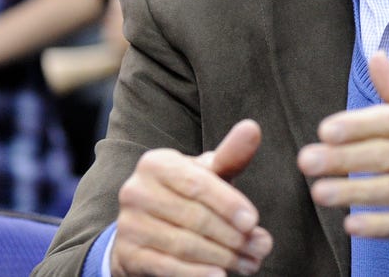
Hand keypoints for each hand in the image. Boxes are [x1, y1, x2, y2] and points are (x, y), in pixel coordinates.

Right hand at [111, 120, 272, 276]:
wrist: (147, 228)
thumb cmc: (188, 194)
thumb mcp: (208, 173)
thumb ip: (231, 155)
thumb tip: (252, 128)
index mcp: (156, 163)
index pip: (198, 184)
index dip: (229, 204)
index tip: (254, 222)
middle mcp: (135, 191)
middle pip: (194, 218)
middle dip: (233, 236)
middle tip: (261, 248)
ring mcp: (128, 224)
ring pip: (184, 244)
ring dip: (223, 257)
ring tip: (250, 263)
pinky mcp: (127, 254)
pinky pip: (166, 266)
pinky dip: (195, 274)